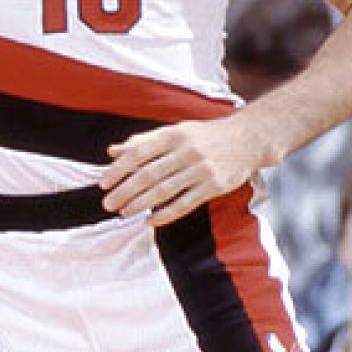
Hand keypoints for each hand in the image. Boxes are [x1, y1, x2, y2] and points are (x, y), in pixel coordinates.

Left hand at [98, 115, 262, 225]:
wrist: (247, 139)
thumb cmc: (205, 135)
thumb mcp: (175, 131)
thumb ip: (144, 141)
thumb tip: (112, 151)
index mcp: (173, 135)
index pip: (139, 152)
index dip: (119, 169)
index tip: (103, 183)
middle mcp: (185, 151)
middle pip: (148, 174)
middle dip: (125, 190)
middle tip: (108, 203)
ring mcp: (200, 169)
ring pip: (164, 190)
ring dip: (141, 203)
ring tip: (124, 212)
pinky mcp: (213, 186)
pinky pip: (185, 203)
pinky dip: (166, 214)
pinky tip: (150, 220)